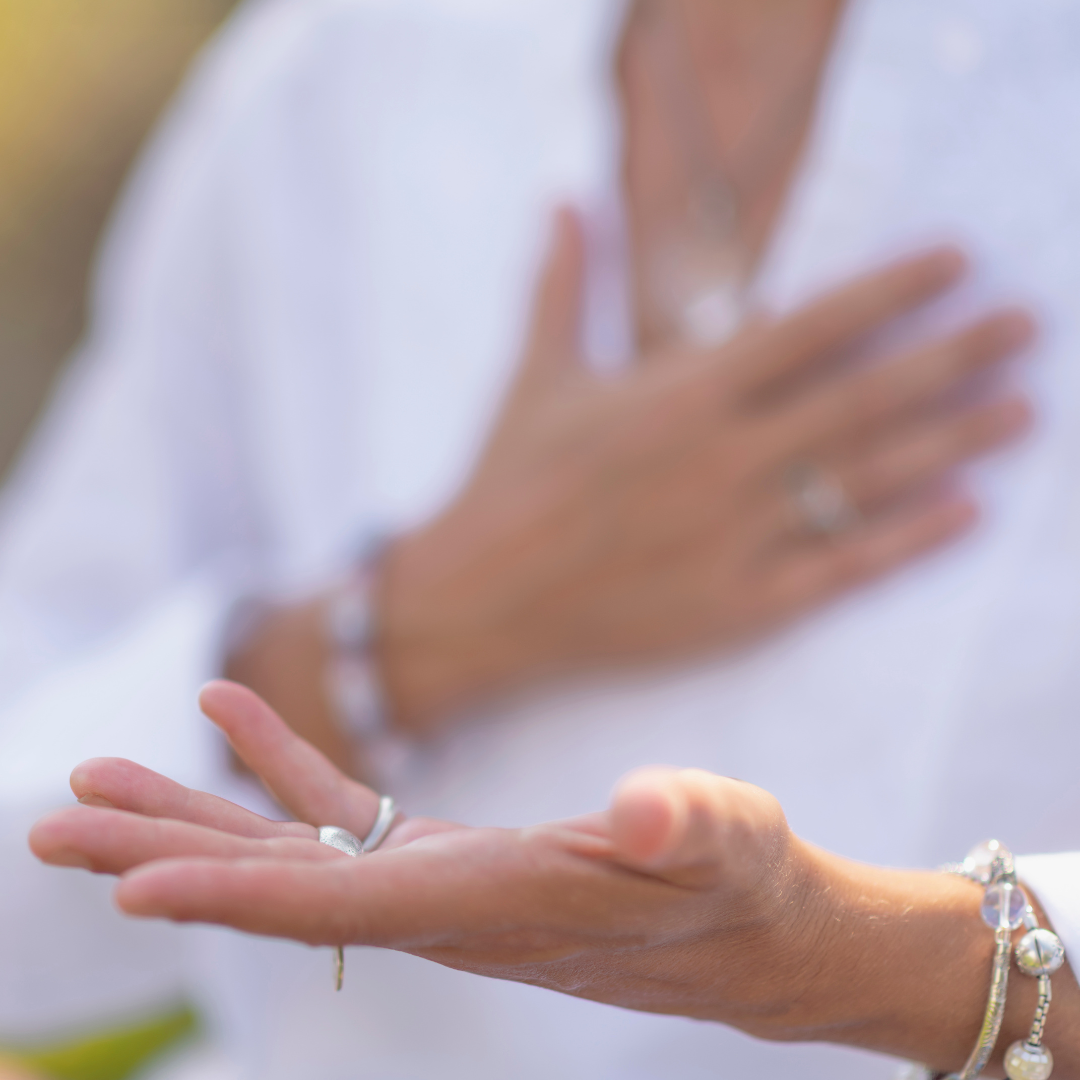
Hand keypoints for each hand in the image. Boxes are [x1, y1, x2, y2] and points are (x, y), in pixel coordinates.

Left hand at [30, 683, 1078, 1075]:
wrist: (757, 928)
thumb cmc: (747, 883)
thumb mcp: (730, 841)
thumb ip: (687, 827)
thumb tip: (651, 807)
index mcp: (496, 905)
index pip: (347, 911)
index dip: (241, 896)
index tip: (132, 887)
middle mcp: (443, 907)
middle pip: (280, 891)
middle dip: (165, 859)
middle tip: (52, 829)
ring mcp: (436, 883)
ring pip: (290, 850)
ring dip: (195, 814)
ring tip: (97, 781)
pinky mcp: (448, 854)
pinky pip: (343, 806)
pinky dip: (282, 762)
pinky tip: (232, 712)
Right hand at [376, 212, 1033, 729]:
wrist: (480, 597)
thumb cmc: (507, 480)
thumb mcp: (537, 374)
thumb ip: (563, 284)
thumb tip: (561, 201)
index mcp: (678, 394)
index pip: (811, 325)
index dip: (892, 288)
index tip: (957, 262)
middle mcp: (721, 461)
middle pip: (864, 397)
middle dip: (954, 355)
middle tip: (1025, 328)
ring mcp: (735, 537)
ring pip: (867, 480)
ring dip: (954, 442)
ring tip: (1020, 414)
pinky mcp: (737, 608)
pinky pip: (840, 569)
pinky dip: (907, 541)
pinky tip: (964, 512)